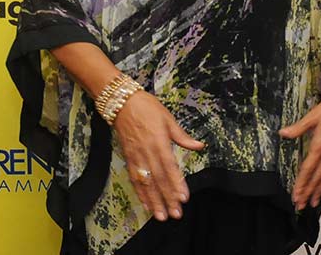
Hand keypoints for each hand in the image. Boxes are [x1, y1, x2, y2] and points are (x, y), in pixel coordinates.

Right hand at [112, 91, 204, 221]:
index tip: (183, 197)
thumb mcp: (168, 118)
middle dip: (167, 198)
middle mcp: (147, 152)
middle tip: (176, 213)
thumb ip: (182, 136)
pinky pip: (134, 179)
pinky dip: (140, 193)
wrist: (121, 103)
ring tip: (161, 216)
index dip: (176, 183)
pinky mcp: (128, 158)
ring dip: (153, 201)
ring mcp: (136, 156)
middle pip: (158, 179)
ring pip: (145, 183)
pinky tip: (146, 205)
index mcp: (159, 141)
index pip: (169, 166)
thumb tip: (199, 146)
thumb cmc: (147, 108)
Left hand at [279, 86, 320, 209]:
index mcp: (320, 145)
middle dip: (308, 193)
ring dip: (319, 191)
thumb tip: (283, 133)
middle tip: (300, 205)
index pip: (308, 169)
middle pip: (317, 178)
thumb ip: (298, 128)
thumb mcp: (312, 115)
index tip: (296, 195)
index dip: (301, 184)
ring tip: (313, 203)